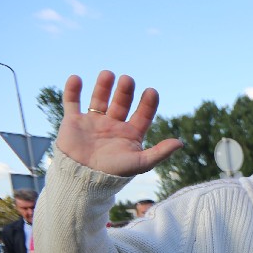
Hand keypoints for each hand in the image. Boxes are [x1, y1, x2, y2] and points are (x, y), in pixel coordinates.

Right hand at [57, 71, 182, 176]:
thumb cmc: (113, 173)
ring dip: (103, 86)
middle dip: (125, 91)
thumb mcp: (140, 163)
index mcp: (130, 134)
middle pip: (122, 103)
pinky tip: (76, 78)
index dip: (148, 103)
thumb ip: (160, 153)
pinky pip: (72, 102)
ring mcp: (93, 122)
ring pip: (99, 99)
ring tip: (108, 74)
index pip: (143, 114)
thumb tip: (180, 143)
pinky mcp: (73, 122)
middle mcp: (113, 125)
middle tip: (128, 80)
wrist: (83, 179)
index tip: (152, 91)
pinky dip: (72, 90)